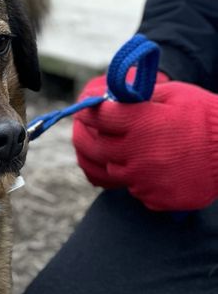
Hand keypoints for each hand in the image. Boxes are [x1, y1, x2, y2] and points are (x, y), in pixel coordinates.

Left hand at [73, 75, 217, 210]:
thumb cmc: (205, 115)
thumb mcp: (173, 95)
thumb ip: (138, 98)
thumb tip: (112, 97)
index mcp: (139, 123)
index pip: (99, 117)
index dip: (91, 112)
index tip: (88, 111)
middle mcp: (136, 153)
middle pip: (96, 149)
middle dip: (89, 138)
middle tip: (90, 133)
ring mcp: (145, 179)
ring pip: (114, 171)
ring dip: (118, 161)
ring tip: (135, 151)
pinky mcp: (155, 198)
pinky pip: (136, 189)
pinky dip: (140, 179)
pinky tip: (156, 169)